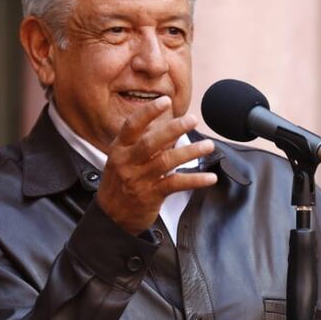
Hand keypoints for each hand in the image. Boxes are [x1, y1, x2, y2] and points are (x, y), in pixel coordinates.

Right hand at [97, 97, 217, 234]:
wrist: (110, 218)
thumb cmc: (119, 184)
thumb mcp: (123, 160)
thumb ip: (144, 144)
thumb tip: (171, 128)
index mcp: (119, 149)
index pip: (132, 126)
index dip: (148, 112)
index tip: (164, 101)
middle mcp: (127, 162)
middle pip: (151, 142)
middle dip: (173, 129)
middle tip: (192, 120)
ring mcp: (138, 179)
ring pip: (166, 161)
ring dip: (190, 152)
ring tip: (208, 146)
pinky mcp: (150, 195)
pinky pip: (175, 184)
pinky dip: (195, 180)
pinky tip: (209, 178)